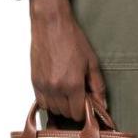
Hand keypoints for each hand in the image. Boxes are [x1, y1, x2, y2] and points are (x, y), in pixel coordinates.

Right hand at [27, 0, 107, 121]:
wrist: (51, 24)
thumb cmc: (72, 39)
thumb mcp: (91, 62)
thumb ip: (98, 86)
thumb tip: (103, 104)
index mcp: (73, 84)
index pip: (78, 113)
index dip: (84, 111)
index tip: (87, 103)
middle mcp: (56, 88)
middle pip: (66, 113)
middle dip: (74, 108)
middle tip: (79, 94)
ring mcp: (43, 85)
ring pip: (53, 109)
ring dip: (61, 105)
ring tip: (67, 91)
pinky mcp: (34, 81)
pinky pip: (41, 102)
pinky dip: (49, 101)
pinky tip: (56, 90)